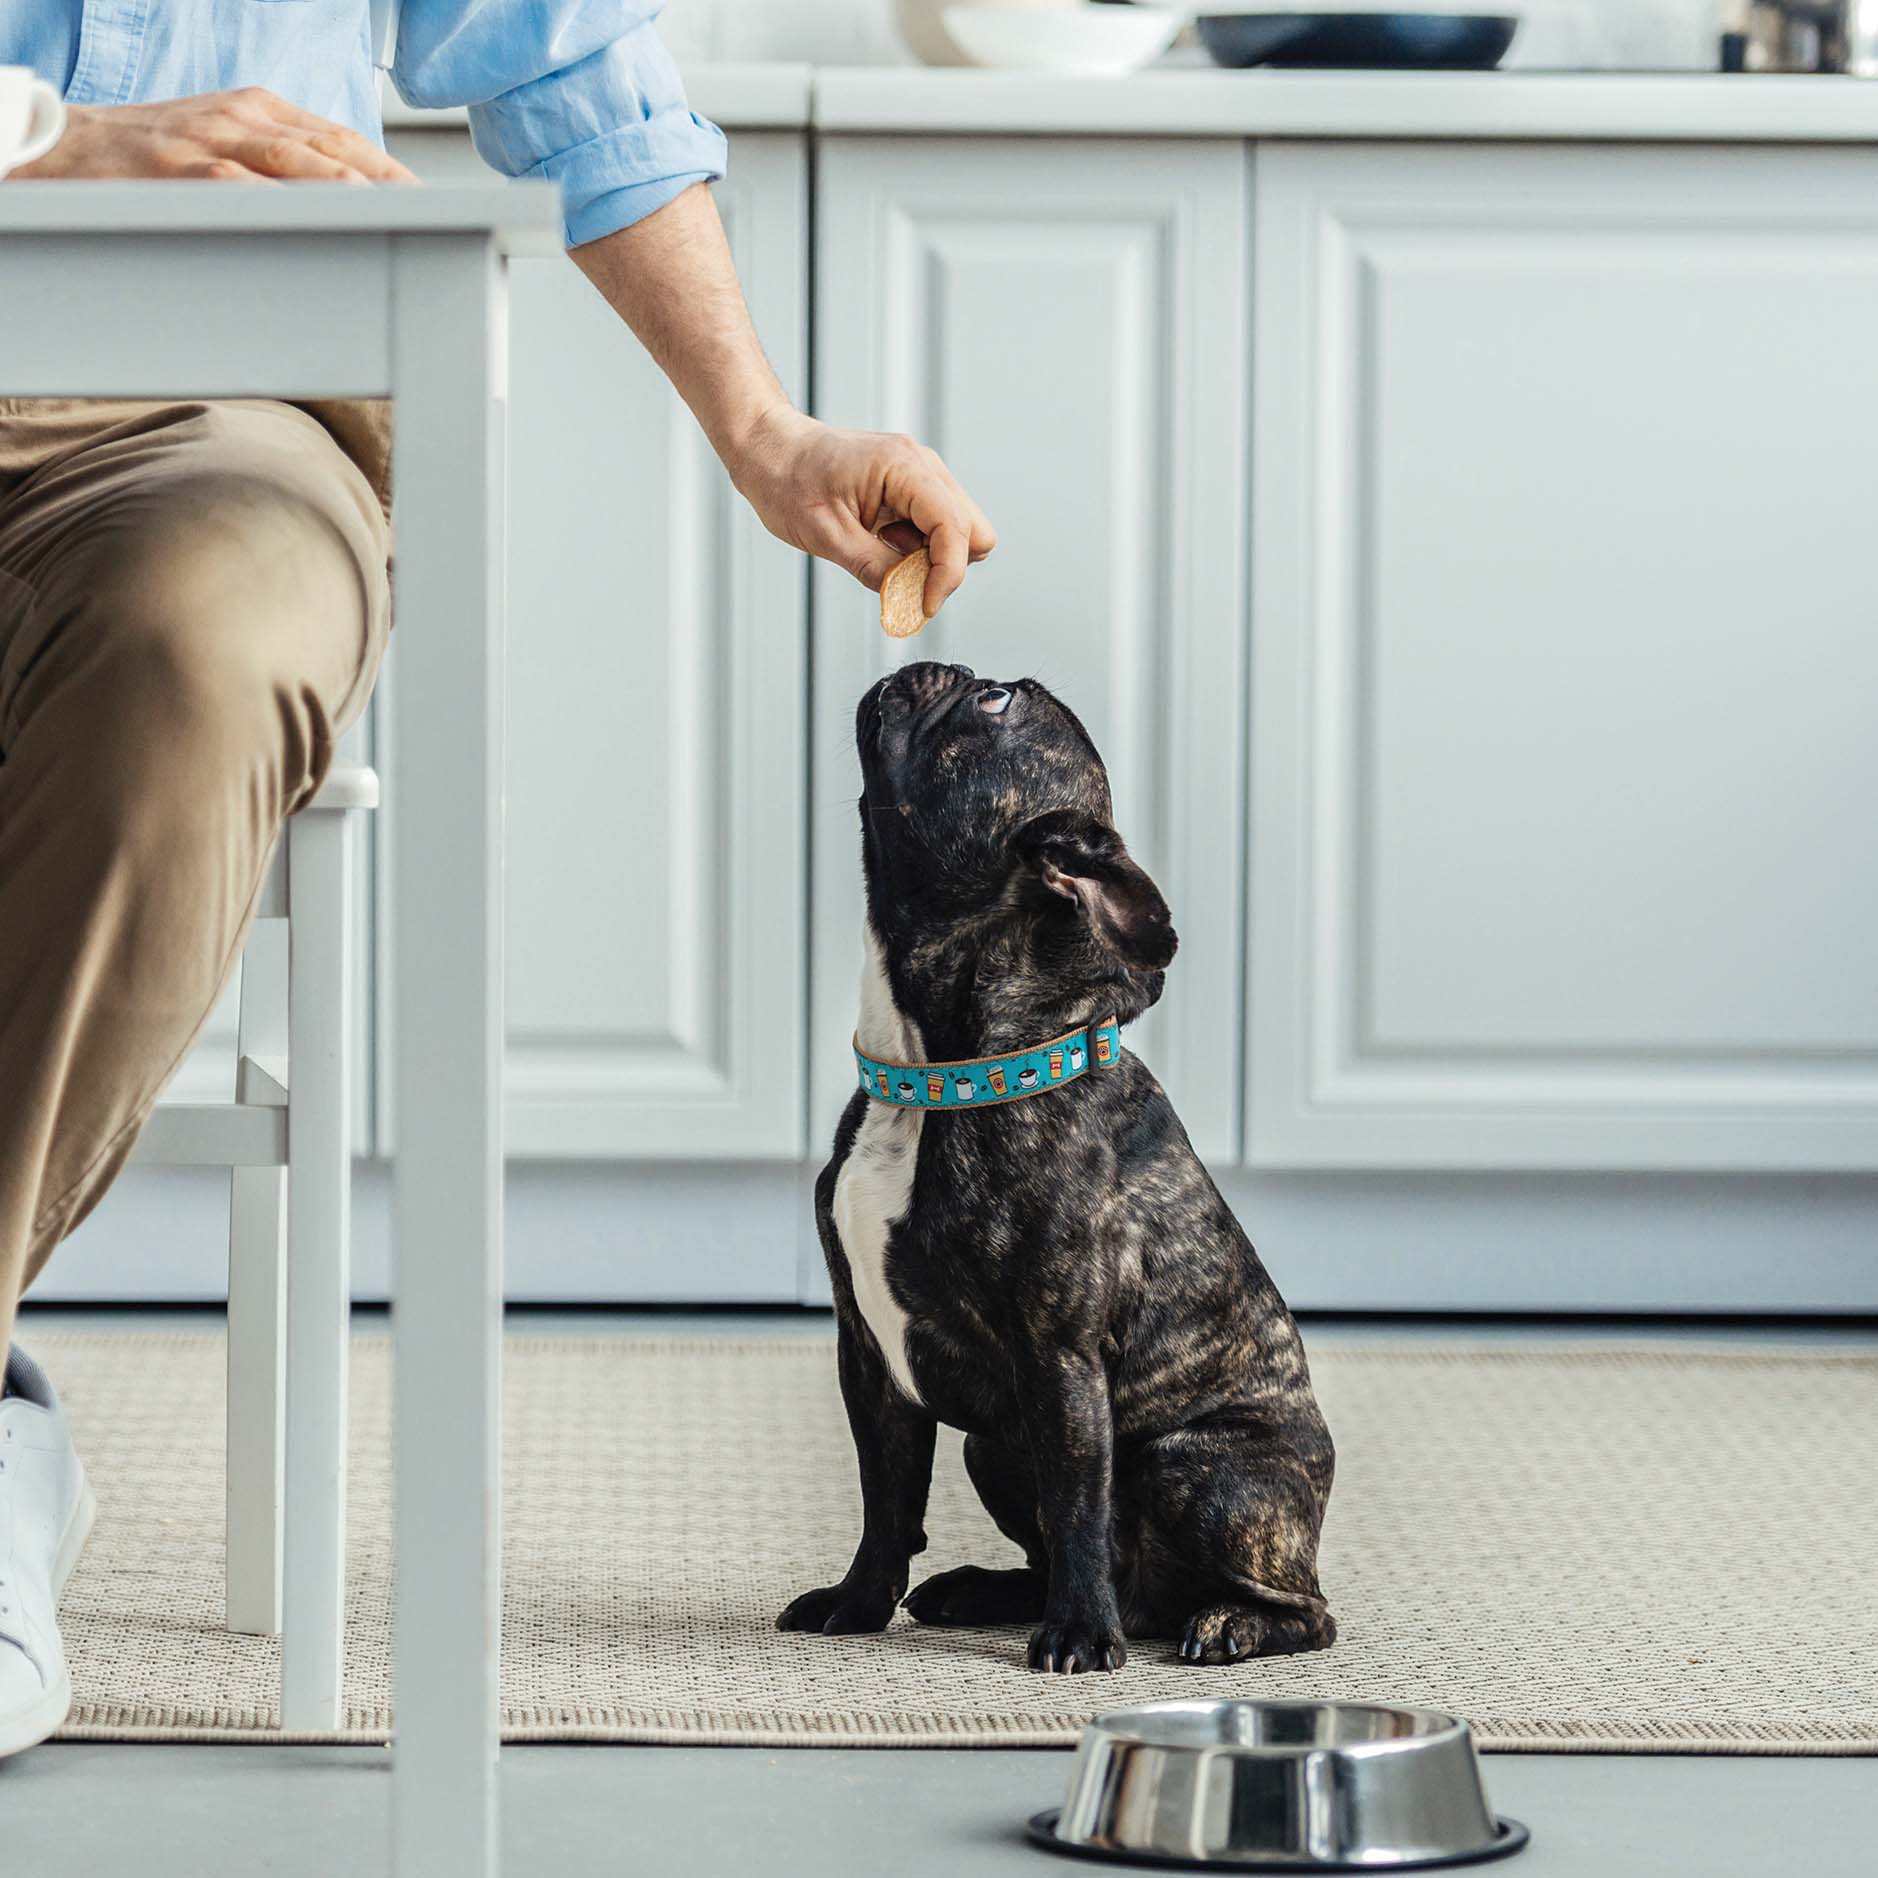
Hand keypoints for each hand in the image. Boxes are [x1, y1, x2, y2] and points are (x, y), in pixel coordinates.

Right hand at [12, 88, 416, 183]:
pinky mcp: (192, 171)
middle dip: (391, 185)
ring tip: (402, 220)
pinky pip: (255, 190)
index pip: (343, 139)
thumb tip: (338, 204)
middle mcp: (246, 118)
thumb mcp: (221, 142)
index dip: (390, 172)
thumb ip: (277, 165)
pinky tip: (332, 228)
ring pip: (305, 164)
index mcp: (259, 109)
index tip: (429, 202)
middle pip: (338, 151)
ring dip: (357, 193)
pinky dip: (297, 208)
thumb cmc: (149, 157)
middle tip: (434, 218)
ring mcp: (219, 143)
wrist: (67, 149)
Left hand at [727, 406, 995, 618]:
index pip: (955, 529)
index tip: (921, 606)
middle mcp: (922, 465)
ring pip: (959, 530)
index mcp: (904, 468)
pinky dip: (916, 546)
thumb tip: (908, 600)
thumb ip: (875, 569)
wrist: (769, 448)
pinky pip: (935, 526)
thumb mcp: (827, 536)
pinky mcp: (911, 486)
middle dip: (944, 565)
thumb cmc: (787, 481)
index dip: (946, 575)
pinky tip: (880, 539)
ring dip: (929, 555)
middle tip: (899, 574)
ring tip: (880, 548)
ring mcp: (920, 473)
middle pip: (974, 531)